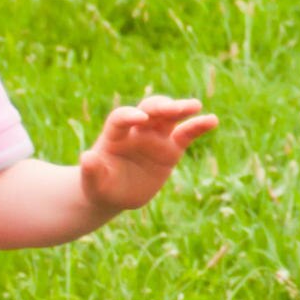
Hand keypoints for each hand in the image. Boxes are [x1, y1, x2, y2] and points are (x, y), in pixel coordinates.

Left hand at [74, 94, 218, 211]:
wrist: (113, 193)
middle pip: (149, 110)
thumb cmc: (100, 186)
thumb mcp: (93, 183)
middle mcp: (136, 130)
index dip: (129, 115)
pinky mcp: (170, 149)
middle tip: (172, 108)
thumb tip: (87, 158)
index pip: (122, 118)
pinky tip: (212, 120)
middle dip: (160, 106)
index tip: (139, 118)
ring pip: (169, 117)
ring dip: (181, 108)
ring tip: (195, 106)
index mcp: (115, 134)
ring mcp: (155, 138)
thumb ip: (91, 171)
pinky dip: (198, 126)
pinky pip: (186, 134)